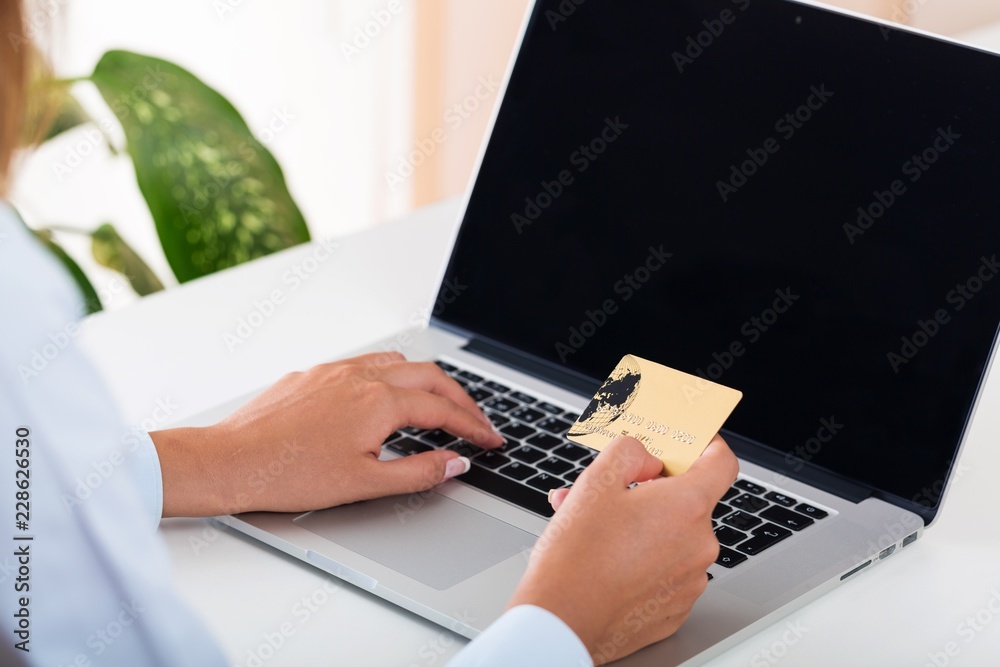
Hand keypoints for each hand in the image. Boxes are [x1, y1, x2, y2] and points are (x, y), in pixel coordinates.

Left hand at [150, 352, 502, 516]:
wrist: (229, 461)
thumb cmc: (289, 475)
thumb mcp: (365, 484)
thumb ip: (418, 472)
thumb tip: (455, 463)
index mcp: (379, 401)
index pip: (442, 409)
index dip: (473, 426)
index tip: (490, 439)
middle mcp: (360, 376)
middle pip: (429, 375)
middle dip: (459, 397)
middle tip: (474, 421)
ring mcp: (335, 371)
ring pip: (396, 362)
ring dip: (425, 380)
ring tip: (436, 405)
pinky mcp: (312, 374)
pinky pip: (364, 364)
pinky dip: (391, 376)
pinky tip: (383, 398)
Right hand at [507, 435, 737, 664]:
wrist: (562, 620)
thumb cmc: (576, 556)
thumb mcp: (595, 482)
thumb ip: (629, 452)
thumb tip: (646, 458)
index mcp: (686, 507)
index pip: (722, 463)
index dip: (706, 446)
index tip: (690, 444)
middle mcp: (698, 545)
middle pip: (688, 503)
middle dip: (650, 493)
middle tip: (612, 494)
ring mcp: (690, 581)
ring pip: (672, 538)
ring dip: (642, 527)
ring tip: (597, 530)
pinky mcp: (676, 608)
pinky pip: (667, 571)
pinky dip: (644, 561)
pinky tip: (608, 561)